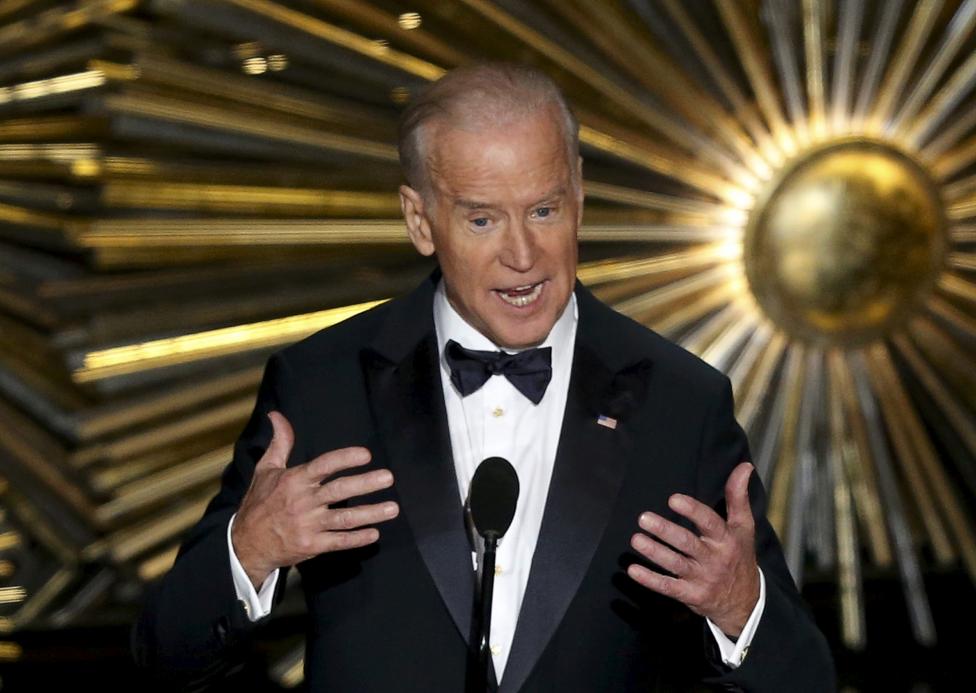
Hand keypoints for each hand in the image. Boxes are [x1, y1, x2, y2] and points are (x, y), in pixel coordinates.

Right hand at [231, 411, 398, 588]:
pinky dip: (357, 539)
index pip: (323, 466)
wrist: (246, 543)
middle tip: (389, 478)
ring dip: (370, 513)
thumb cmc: (260, 502)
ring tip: (392, 508)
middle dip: (366, 484)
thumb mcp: (267, 469)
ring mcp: (309, 525)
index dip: (345, 459)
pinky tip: (375, 533)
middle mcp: (304, 502)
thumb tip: (276, 415)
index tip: (366, 455)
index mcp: (295, 480)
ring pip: (344, 518)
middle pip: (339, 490)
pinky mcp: (312, 546)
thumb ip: (280, 442)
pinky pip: (338, 541)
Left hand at [627, 462, 758, 636]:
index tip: (673, 499)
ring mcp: (702, 578)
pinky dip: (650, 580)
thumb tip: (744, 466)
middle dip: (665, 531)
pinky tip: (633, 569)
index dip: (692, 511)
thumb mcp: (743, 527)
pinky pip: (668, 587)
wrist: (745, 602)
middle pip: (687, 543)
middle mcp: (714, 558)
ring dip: (654, 552)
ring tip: (635, 539)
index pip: (709, 523)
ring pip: (675, 564)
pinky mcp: (691, 595)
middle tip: (643, 518)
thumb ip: (738, 496)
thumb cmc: (739, 555)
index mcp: (726, 539)